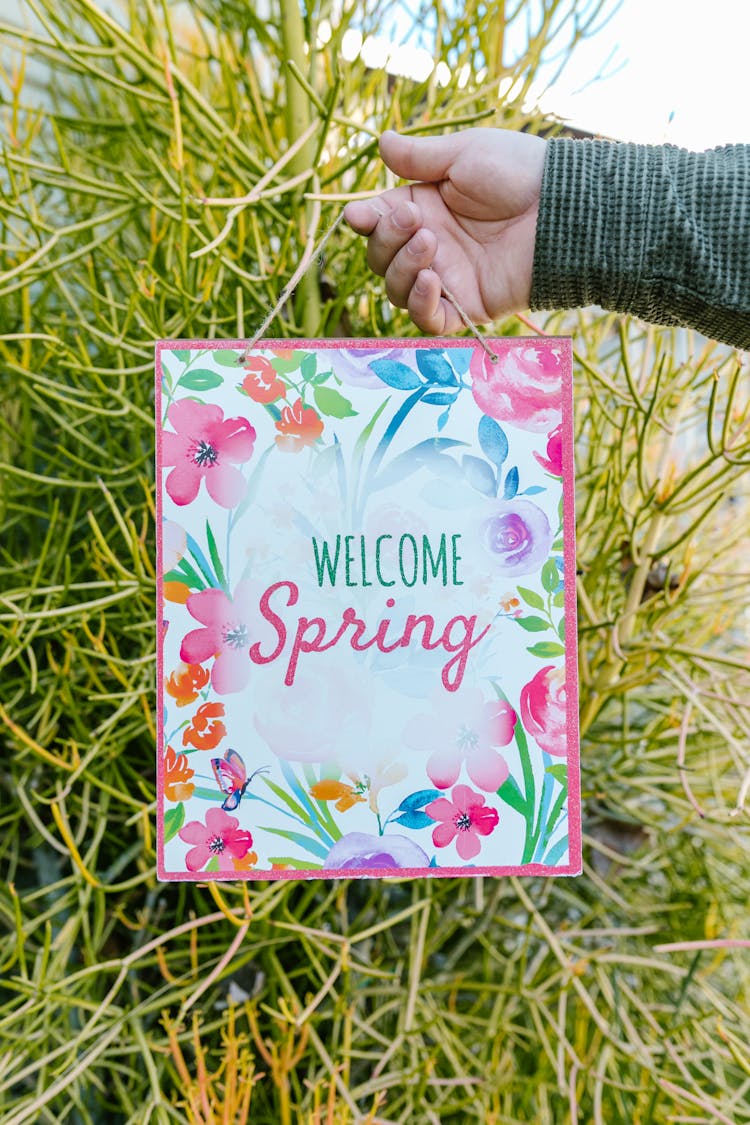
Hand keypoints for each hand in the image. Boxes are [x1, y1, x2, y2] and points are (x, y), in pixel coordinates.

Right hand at [344, 128, 545, 332]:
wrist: (561, 208)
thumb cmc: (518, 172)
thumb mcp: (464, 153)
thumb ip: (419, 157)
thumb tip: (381, 142)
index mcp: (424, 207)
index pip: (377, 222)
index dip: (363, 221)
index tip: (358, 215)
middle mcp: (431, 246)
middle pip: (380, 259)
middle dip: (387, 240)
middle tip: (416, 220)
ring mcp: (447, 279)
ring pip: (396, 290)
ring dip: (402, 268)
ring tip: (430, 244)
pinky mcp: (466, 308)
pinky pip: (428, 321)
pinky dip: (420, 304)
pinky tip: (432, 280)